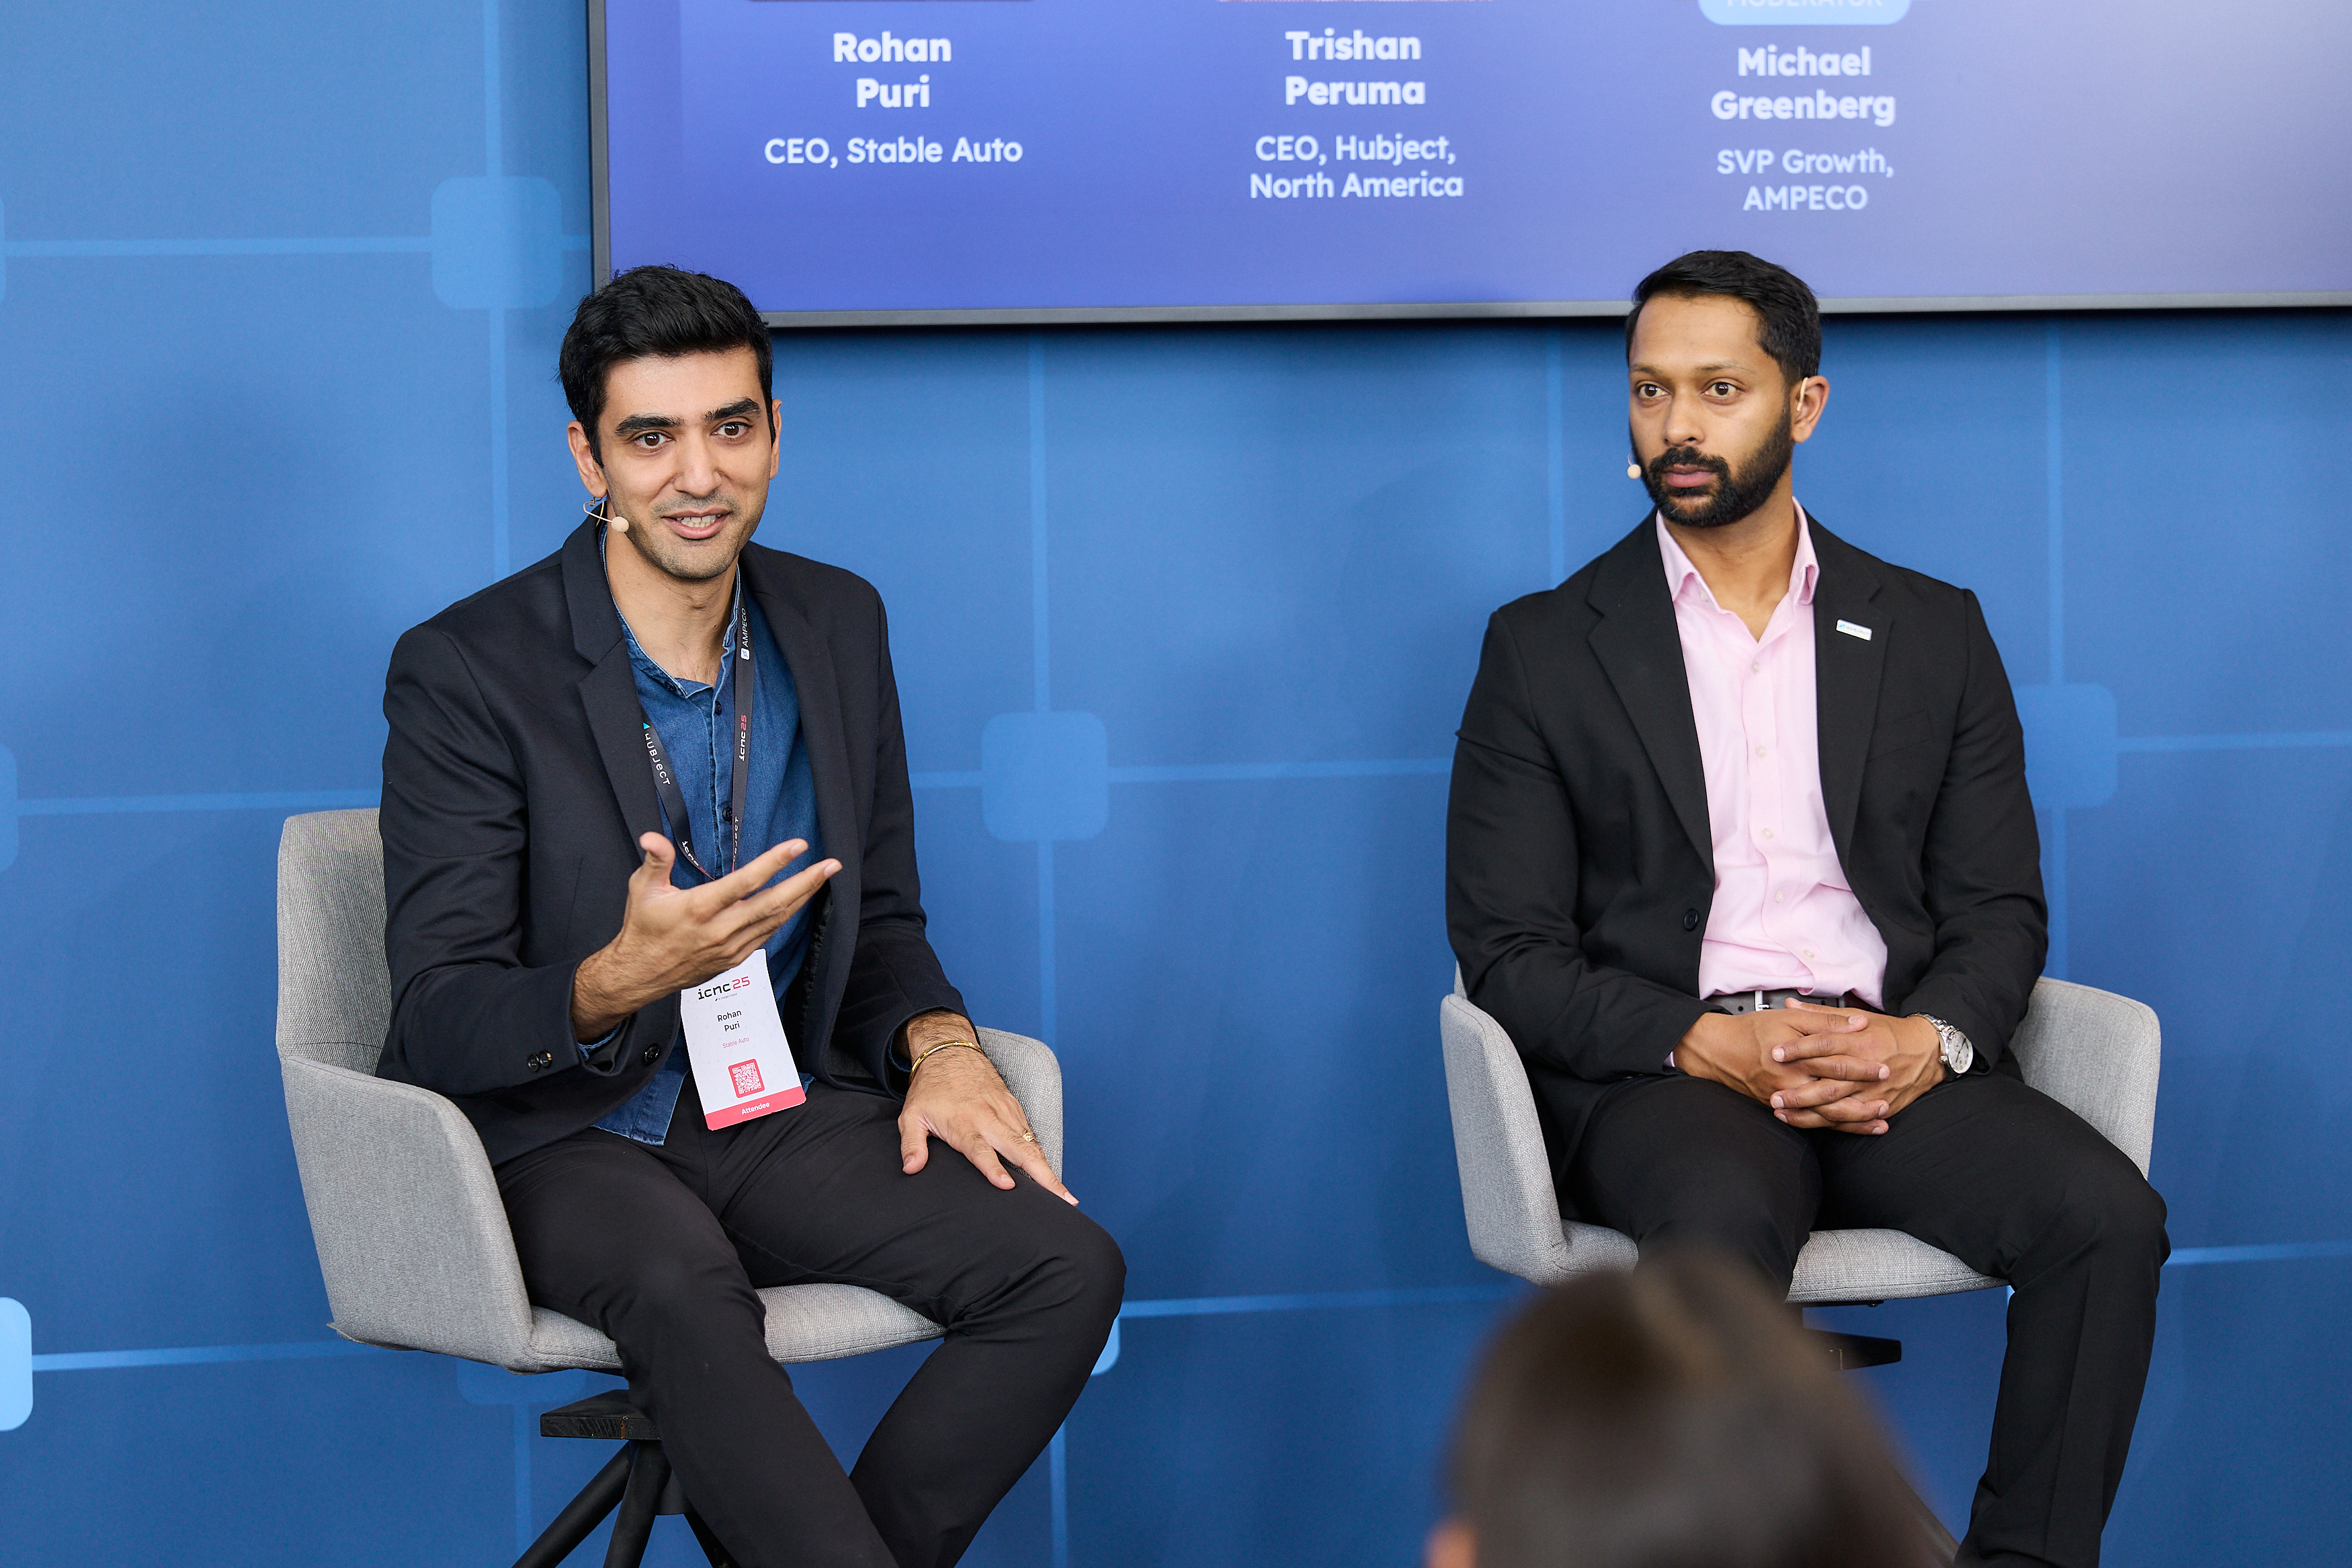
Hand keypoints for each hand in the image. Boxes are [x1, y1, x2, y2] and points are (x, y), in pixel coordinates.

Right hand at [570, 834, 838, 1039]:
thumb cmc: (643, 929)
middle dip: (805, 882)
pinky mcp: (734, 958)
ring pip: (775, 920)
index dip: (774, 863)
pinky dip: (785, 917)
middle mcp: (720, 930)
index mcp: (700, 908)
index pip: (744, 882)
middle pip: (772, 903)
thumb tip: (653, 837)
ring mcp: (730, 947)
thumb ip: (656, 860)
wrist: (640, 974)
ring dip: (802, 898)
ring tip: (822, 878)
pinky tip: (798, 902)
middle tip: (831, 865)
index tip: (797, 846)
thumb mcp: (643, 889)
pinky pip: (767, 935)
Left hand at [897, 1013, 1076, 1204]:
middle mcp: (990, 1119)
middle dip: (1043, 1176)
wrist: (952, 1052)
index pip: (981, 1150)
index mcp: (964, 1124)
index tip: (1007, 1185)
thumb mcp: (912, 1115)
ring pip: (1031, 1144)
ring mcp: (1006, 1113)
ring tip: (1065, 1196)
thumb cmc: (931, 1088)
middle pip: (1020, 1150)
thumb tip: (911, 1169)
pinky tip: (1051, 1174)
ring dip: (1048, 1169)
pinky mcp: (1014, 1108)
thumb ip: (912, 1143)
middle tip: (1062, 1200)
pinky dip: (1042, 1155)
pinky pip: (1030, 1135)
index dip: (993, 1169)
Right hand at [1673, 1005, 1891, 1128]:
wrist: (1718, 1051)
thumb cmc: (1753, 1030)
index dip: (1861, 1066)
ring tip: (1880, 1117)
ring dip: (1854, 1119)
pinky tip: (1853, 1127)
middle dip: (1863, 1097)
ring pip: (1824, 1115)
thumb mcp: (1789, 1018)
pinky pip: (1811, 1122)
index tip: (1883, 1065)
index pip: (1834, 1063)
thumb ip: (1825, 1021)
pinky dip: (1835, 1126)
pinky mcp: (1780, 1108)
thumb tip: (1858, 1023)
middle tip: (1888, 1094)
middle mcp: (1789, 1083)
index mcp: (1794, 1058)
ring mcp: (1784, 1100)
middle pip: (1833, 1096)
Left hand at [1768, 1002, 1946, 1132]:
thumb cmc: (1889, 1033)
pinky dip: (1830, 1124)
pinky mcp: (1880, 1106)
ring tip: (1782, 1112)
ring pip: (1837, 1105)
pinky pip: (1852, 1119)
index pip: (1824, 1045)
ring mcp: (1874, 1091)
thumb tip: (1790, 1005)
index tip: (1775, 1053)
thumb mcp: (1859, 1017)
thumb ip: (1821, 1015)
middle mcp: (1866, 1068)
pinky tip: (1809, 1124)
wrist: (1928, 1052)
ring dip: (1808, 1112)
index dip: (1798, 1049)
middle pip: (1828, 1081)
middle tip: (1773, 1093)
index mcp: (1860, 1041)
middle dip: (1798, 1090)